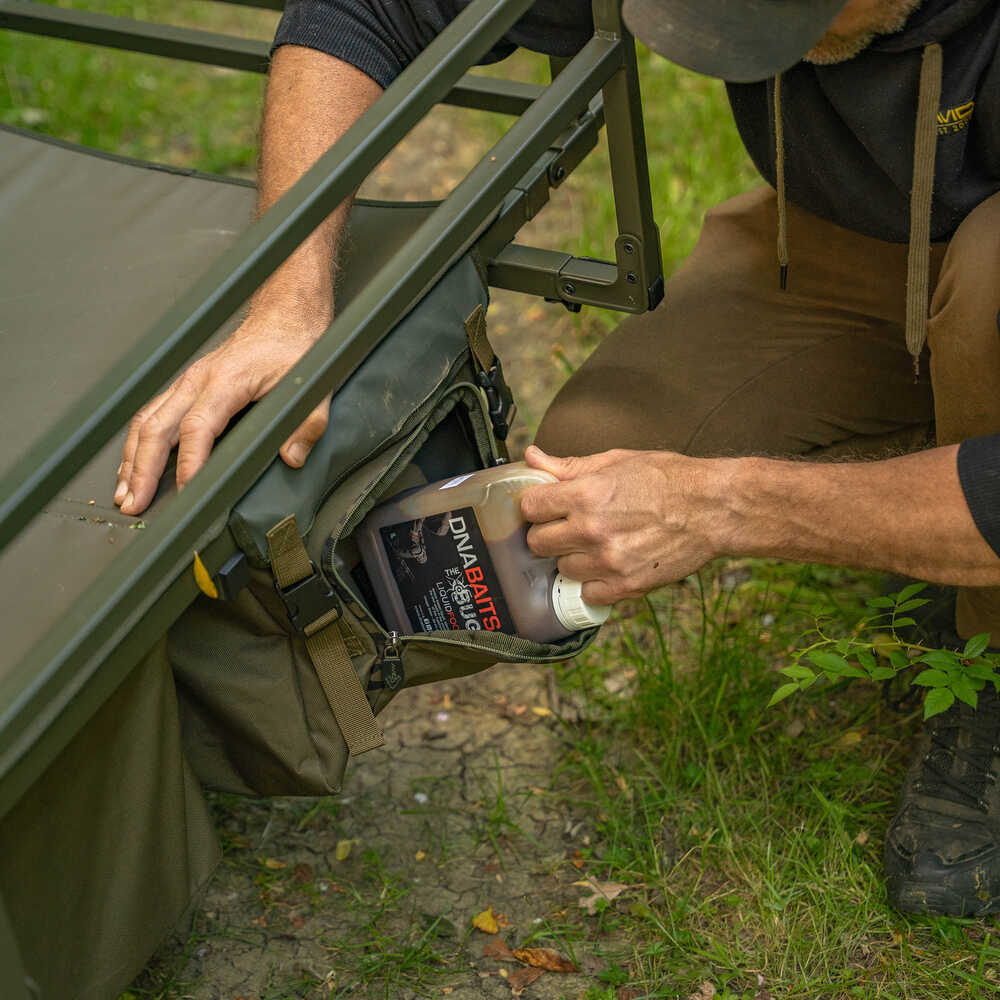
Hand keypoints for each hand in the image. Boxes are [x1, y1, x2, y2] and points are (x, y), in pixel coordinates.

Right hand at [114, 316, 330, 514]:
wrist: (285, 316)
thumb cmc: (294, 345)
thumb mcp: (311, 385)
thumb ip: (306, 424)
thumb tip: (291, 457)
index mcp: (226, 381)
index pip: (197, 427)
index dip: (189, 463)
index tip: (186, 491)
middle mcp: (198, 380)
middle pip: (156, 427)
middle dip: (140, 469)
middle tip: (133, 503)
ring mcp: (188, 382)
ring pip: (147, 421)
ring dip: (131, 459)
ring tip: (124, 494)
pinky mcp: (188, 386)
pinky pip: (153, 414)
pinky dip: (139, 443)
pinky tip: (133, 466)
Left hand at [520, 445, 725, 604]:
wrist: (713, 509)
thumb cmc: (668, 479)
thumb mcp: (617, 461)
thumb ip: (569, 465)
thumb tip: (532, 456)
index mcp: (586, 495)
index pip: (530, 507)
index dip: (536, 506)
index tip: (547, 507)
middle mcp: (592, 530)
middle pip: (538, 543)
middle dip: (549, 534)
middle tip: (569, 527)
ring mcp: (608, 562)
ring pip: (562, 570)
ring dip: (572, 559)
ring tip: (594, 546)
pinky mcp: (627, 586)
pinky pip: (588, 594)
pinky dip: (593, 584)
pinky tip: (607, 566)